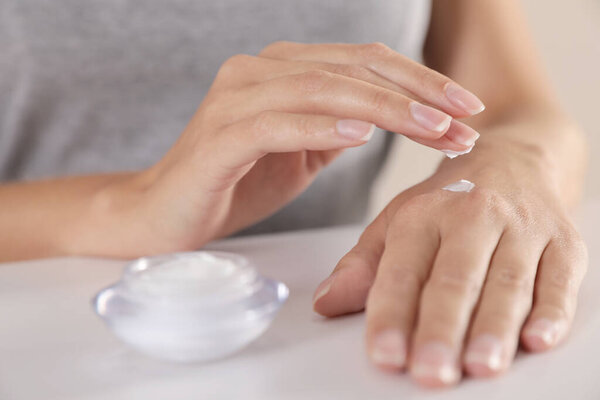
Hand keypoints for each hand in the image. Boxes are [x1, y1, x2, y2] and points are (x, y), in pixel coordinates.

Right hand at [91, 42, 483, 255]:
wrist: (164, 214)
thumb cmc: (234, 183)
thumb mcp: (299, 151)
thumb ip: (335, 126)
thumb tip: (386, 118)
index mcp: (282, 71)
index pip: (363, 63)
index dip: (419, 81)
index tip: (466, 109)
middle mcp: (257, 71)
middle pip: (351, 68)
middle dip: (416, 93)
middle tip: (465, 119)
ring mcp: (235, 99)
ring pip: (321, 89)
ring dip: (384, 109)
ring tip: (433, 130)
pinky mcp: (219, 136)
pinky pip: (277, 123)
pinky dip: (321, 126)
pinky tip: (362, 134)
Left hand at [312, 140, 587, 386]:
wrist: (514, 158)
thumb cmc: (450, 199)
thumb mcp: (398, 221)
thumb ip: (364, 265)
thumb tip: (325, 302)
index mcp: (425, 212)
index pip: (403, 270)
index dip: (391, 313)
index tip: (384, 353)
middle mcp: (474, 215)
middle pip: (456, 278)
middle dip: (441, 328)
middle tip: (430, 370)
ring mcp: (522, 228)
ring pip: (507, 282)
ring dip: (493, 327)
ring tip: (479, 365)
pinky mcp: (564, 242)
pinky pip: (560, 278)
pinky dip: (552, 310)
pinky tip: (537, 339)